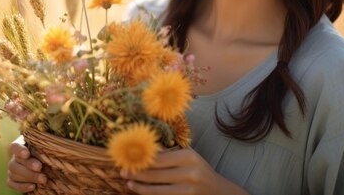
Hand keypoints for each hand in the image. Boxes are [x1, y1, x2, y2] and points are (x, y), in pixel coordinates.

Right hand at [7, 135, 47, 192]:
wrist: (44, 165)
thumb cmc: (46, 152)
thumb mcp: (45, 147)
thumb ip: (44, 147)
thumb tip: (53, 148)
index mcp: (20, 146)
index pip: (15, 146)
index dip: (19, 150)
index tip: (27, 154)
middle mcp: (14, 158)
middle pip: (15, 162)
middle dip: (28, 165)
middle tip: (40, 168)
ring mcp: (12, 170)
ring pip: (14, 174)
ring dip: (29, 177)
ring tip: (43, 179)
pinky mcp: (12, 181)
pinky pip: (13, 185)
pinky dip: (23, 186)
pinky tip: (33, 186)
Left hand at [120, 148, 248, 194]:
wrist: (220, 192)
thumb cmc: (200, 171)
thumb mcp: (189, 157)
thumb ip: (169, 155)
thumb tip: (143, 153)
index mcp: (188, 157)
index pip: (159, 159)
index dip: (142, 161)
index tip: (128, 160)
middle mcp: (190, 172)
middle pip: (156, 175)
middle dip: (137, 174)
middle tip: (123, 172)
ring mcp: (189, 190)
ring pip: (158, 190)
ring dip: (141, 187)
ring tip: (129, 184)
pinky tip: (142, 191)